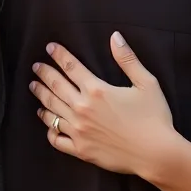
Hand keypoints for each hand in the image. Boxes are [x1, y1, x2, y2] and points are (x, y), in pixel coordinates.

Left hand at [30, 33, 184, 179]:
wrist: (155, 154)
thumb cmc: (154, 118)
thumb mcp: (146, 83)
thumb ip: (128, 59)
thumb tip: (115, 37)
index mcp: (97, 90)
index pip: (71, 67)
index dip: (59, 55)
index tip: (49, 48)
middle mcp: (82, 109)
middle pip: (56, 86)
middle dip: (44, 73)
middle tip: (36, 67)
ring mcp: (78, 130)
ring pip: (52, 110)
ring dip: (42, 97)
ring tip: (35, 88)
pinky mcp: (80, 150)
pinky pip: (56, 138)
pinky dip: (49, 129)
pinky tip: (47, 122)